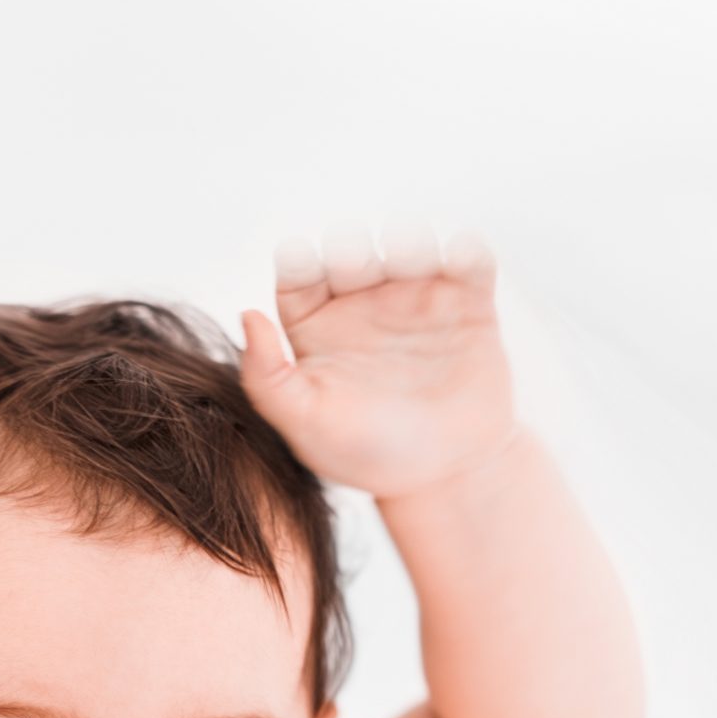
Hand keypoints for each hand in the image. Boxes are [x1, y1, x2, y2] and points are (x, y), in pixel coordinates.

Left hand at [238, 220, 520, 501]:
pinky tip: (455, 263)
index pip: (299, 273)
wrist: (446, 477)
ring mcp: (415, 298)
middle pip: (351, 250)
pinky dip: (464, 249)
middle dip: (351, 249)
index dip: (299, 261)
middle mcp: (363, 302)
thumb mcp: (307, 425)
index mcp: (316, 324)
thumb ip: (267, 378)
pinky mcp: (467, 304)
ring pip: (407, 243)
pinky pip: (468, 260)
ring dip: (407, 240)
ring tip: (409, 263)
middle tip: (356, 268)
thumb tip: (248, 313)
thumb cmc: (368, 455)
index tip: (304, 266)